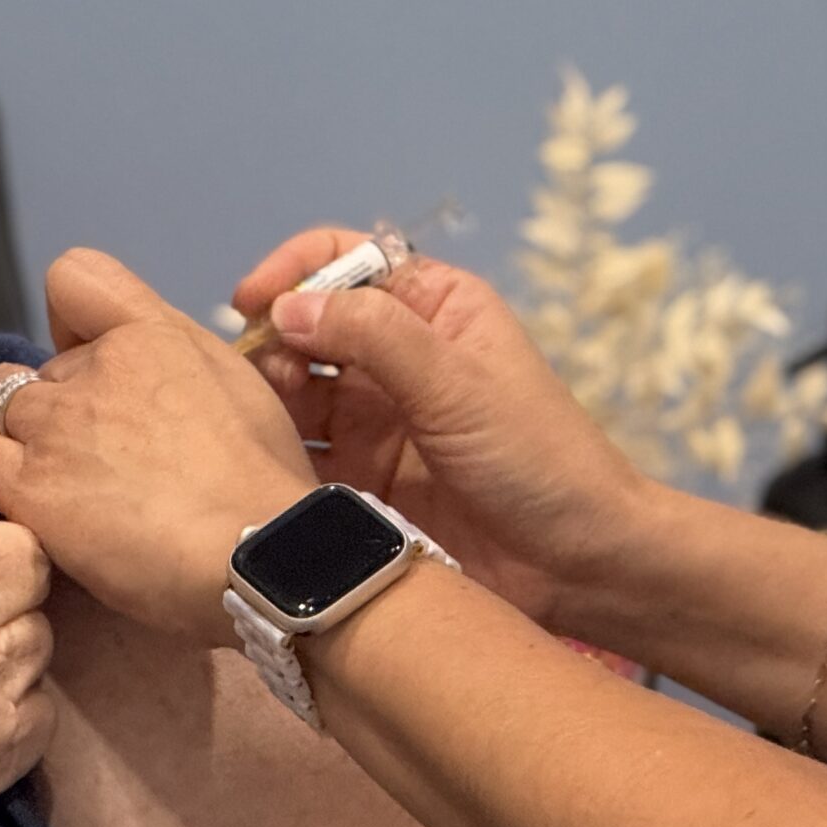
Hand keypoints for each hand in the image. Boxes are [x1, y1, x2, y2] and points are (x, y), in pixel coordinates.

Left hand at [0, 249, 319, 649]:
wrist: (255, 550)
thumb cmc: (265, 481)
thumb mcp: (241, 387)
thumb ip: (183, 365)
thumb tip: (154, 379)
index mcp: (154, 334)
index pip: (74, 277)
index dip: (69, 319)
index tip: (86, 356)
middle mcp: (96, 366)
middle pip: (38, 363)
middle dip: (52, 398)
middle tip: (82, 449)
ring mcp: (56, 424)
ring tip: (21, 464)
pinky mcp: (26, 485)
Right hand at [233, 229, 656, 632]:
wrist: (577, 565)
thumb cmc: (534, 458)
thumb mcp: (457, 384)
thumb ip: (374, 336)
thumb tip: (288, 305)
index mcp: (435, 308)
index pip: (351, 260)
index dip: (297, 270)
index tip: (250, 301)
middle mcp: (401, 356)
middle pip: (313, 325)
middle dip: (274, 340)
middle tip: (254, 380)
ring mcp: (379, 420)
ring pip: (299, 391)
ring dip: (269, 398)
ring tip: (253, 423)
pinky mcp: (363, 482)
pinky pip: (303, 456)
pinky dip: (275, 453)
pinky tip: (254, 464)